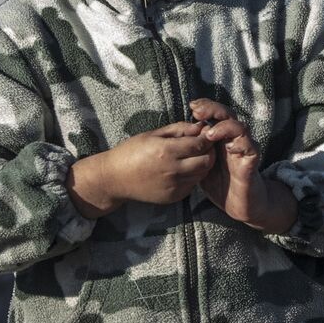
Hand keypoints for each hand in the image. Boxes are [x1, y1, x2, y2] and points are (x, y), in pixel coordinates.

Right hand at [67, 122, 214, 217]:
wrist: (114, 179)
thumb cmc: (131, 151)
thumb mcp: (153, 134)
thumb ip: (179, 129)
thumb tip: (200, 125)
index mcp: (166, 151)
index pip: (200, 144)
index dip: (206, 138)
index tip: (205, 134)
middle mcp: (172, 170)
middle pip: (206, 161)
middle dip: (208, 152)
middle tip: (203, 146)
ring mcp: (173, 186)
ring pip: (201, 174)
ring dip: (202, 164)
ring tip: (193, 157)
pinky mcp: (173, 197)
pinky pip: (192, 185)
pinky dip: (193, 176)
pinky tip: (183, 169)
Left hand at [189, 98, 298, 233]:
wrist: (239, 204)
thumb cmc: (220, 184)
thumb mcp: (200, 166)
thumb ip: (193, 152)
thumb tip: (175, 140)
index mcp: (220, 139)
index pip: (215, 115)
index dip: (206, 107)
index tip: (192, 106)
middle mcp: (233, 139)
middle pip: (228, 115)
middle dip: (213, 109)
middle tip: (198, 111)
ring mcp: (244, 148)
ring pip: (240, 127)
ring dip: (224, 126)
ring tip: (209, 133)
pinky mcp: (252, 160)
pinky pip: (250, 146)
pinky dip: (241, 143)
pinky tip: (229, 147)